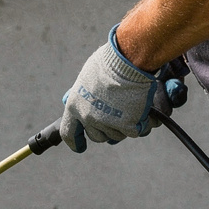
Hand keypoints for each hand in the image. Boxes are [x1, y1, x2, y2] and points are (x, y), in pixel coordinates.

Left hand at [58, 28, 167, 151]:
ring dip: (123, 125)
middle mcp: (88, 117)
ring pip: (116, 135)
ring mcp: (106, 123)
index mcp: (74, 105)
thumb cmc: (109, 63)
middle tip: (115, 117)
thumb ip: (86, 94)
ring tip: (128, 106)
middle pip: (97, 136)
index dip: (75, 142)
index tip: (80, 147)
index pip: (68, 132)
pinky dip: (139, 123)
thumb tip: (89, 99)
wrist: (128, 61)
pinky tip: (140, 110)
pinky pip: (134, 131)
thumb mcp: (88, 78)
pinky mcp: (126, 126)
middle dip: (106, 130)